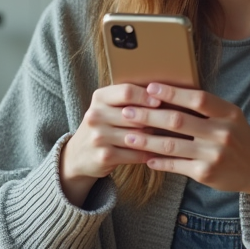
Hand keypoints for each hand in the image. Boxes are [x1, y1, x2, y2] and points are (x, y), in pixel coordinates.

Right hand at [60, 83, 162, 205]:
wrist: (78, 155)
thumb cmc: (103, 125)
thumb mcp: (107, 106)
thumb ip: (128, 98)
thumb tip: (163, 93)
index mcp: (99, 98)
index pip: (127, 92)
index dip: (146, 96)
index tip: (161, 101)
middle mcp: (96, 115)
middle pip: (135, 114)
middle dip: (155, 119)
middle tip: (170, 121)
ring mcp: (99, 137)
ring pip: (138, 135)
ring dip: (154, 137)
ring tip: (167, 136)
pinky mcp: (105, 156)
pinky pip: (136, 154)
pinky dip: (149, 153)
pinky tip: (157, 152)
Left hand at [116, 83, 249, 207]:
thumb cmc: (238, 136)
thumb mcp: (230, 116)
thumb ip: (206, 107)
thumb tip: (168, 93)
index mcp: (228, 113)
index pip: (197, 99)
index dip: (172, 93)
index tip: (149, 88)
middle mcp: (222, 133)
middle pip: (178, 121)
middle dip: (149, 116)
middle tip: (127, 112)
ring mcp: (213, 155)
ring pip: (172, 146)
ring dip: (146, 141)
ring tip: (128, 136)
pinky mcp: (206, 174)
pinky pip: (176, 165)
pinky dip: (159, 162)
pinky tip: (145, 158)